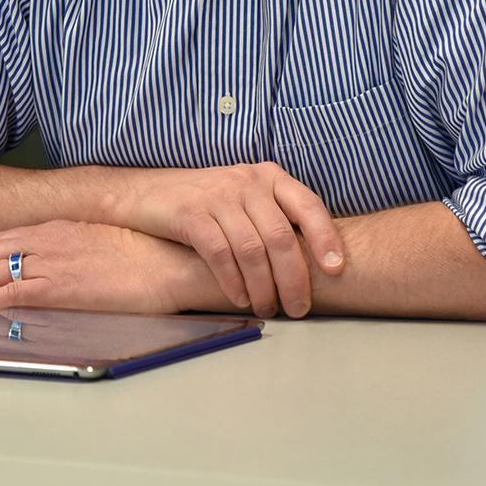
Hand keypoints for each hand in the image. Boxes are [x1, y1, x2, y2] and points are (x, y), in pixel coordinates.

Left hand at [0, 219, 208, 313]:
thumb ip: (75, 248)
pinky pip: (12, 292)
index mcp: (60, 228)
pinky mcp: (63, 286)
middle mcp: (50, 240)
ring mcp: (55, 262)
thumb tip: (58, 262)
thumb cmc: (148, 254)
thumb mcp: (104, 241)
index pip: (2, 241)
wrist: (172, 261)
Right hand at [115, 163, 344, 318]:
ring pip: (251, 249)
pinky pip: (219, 253)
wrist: (149, 193)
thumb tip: (313, 261)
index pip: (308, 205)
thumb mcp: (246, 198)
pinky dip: (233, 282)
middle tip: (298, 308)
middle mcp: (247, 181)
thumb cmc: (206, 202)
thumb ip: (275, 217)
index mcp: (269, 176)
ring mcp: (218, 196)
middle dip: (293, 278)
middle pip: (280, 235)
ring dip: (263, 287)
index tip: (336, 269)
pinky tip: (239, 299)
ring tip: (267, 309)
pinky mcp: (190, 214)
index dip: (326, 237)